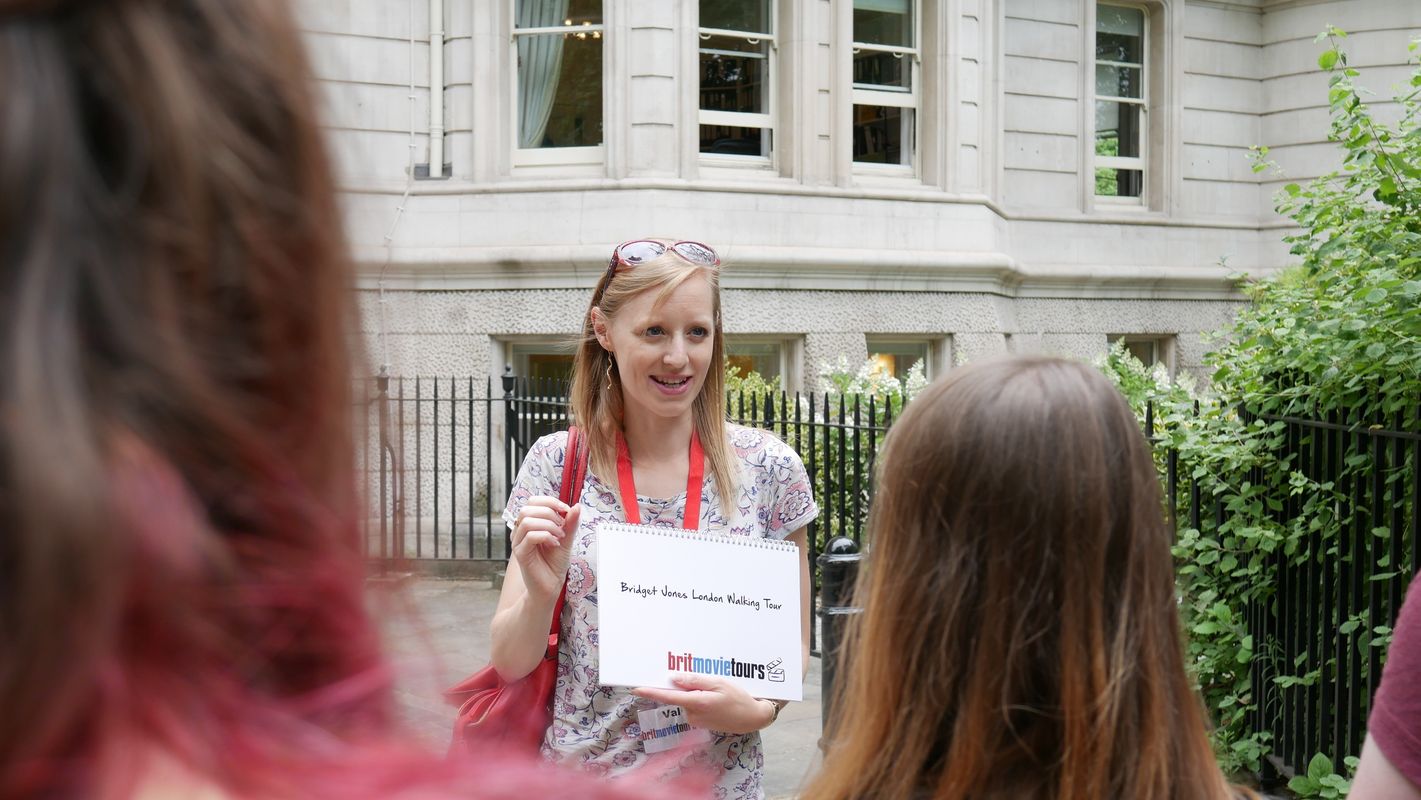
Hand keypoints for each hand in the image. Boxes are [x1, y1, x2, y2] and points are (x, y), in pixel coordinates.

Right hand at [510, 497, 581, 602]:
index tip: (566, 510)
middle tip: (562, 526)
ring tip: (559, 536)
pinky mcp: (520, 554)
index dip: (550, 501)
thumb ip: (570, 523)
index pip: (533, 501)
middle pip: (527, 508)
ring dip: (549, 525)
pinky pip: (530, 536)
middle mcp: (520, 531)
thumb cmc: (555, 563)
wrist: (551, 585)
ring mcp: (518, 542)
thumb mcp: (566, 539)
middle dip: (550, 513)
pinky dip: (546, 536)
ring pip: (527, 521)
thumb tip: (576, 506)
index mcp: (530, 524)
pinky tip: (555, 544)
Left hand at [631, 673, 775, 734]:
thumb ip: (695, 681)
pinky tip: (712, 694)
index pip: (668, 697)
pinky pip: (691, 705)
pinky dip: (696, 698)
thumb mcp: (719, 684)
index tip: (636, 688)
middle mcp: (693, 714)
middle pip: (677, 696)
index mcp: (697, 703)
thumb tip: (674, 678)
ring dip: (690, 691)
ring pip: (685, 700)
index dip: (651, 692)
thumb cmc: (738, 699)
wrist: (752, 719)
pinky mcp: (700, 722)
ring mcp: (696, 720)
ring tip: (711, 686)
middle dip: (678, 685)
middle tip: (689, 674)